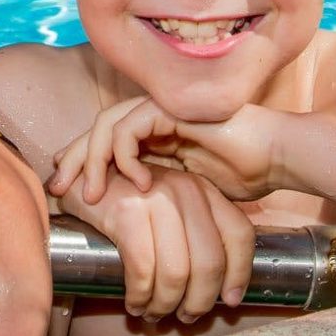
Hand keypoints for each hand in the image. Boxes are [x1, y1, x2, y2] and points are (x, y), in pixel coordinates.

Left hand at [53, 97, 289, 205]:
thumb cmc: (243, 175)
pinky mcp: (171, 110)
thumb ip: (159, 193)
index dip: (81, 161)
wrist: (276, 157)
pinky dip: (125, 155)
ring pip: (105, 125)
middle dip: (73, 158)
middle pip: (96, 128)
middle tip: (58, 188)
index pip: (105, 140)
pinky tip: (139, 183)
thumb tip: (132, 225)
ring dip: (93, 160)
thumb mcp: (188, 191)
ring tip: (94, 194)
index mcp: (155, 134)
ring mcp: (162, 110)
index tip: (64, 190)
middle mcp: (153, 117)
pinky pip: (129, 127)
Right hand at [68, 168, 256, 320]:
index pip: (239, 233)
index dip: (240, 273)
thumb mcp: (172, 206)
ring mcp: (157, 200)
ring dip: (165, 304)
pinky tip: (134, 303)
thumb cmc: (128, 202)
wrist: (79, 180)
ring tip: (153, 313)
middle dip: (199, 301)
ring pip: (176, 273)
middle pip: (210, 262)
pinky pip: (143, 271)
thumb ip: (197, 233)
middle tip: (185, 316)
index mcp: (203, 189)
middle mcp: (186, 190)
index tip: (230, 300)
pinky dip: (140, 296)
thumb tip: (222, 288)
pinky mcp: (127, 213)